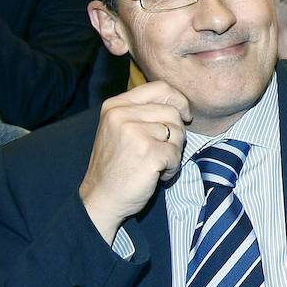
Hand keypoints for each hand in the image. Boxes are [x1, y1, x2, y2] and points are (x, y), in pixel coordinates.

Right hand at [78, 82, 191, 243]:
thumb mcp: (121, 129)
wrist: (101, 198)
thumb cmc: (117, 165)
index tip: (184, 116)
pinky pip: (177, 155)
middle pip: (173, 113)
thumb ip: (144, 113)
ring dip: (173, 152)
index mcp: (115, 106)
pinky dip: (171, 168)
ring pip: (178, 133)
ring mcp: (134, 133)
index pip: (160, 88)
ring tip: (154, 163)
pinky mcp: (148, 153)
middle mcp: (121, 115)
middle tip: (160, 151)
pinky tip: (155, 174)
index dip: (179, 100)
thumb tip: (180, 104)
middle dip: (176, 134)